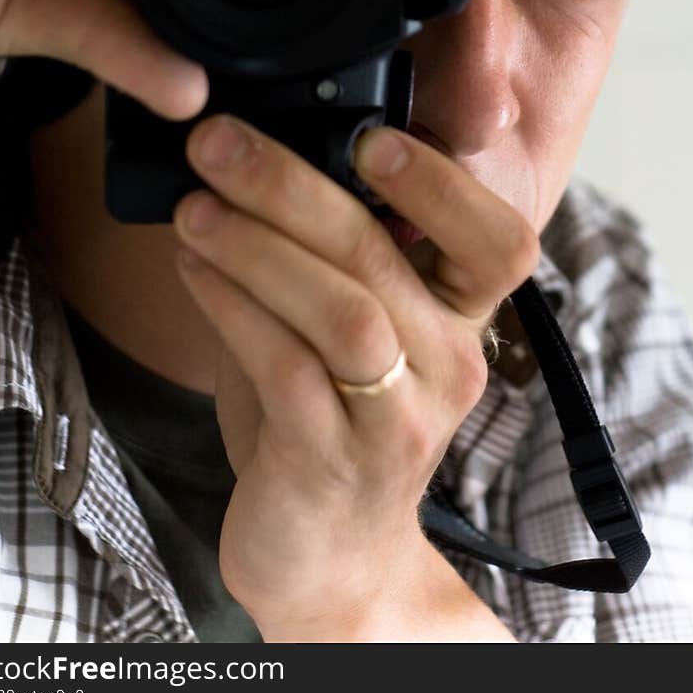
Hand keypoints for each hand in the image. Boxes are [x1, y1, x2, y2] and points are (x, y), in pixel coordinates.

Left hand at [172, 115, 537, 640]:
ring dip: (256, 247)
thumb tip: (256, 152)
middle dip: (291, 186)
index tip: (370, 139)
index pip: (500, 242)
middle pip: (384, 256)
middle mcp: (447, 365)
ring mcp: (397, 420)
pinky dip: (232, 307)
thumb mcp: (346, 323)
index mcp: (461, 316)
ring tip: (192, 208)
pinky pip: (287, 368)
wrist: (329, 554)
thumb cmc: (330, 415)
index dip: (442, 185)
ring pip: (341, 312)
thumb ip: (326, 249)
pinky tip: (193, 269)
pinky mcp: (334, 463)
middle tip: (218, 143)